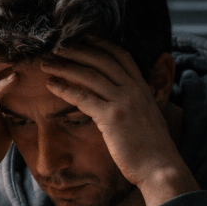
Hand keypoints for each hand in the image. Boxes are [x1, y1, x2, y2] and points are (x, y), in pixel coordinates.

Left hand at [41, 41, 198, 205]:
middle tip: (56, 47)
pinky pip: (83, 98)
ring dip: (64, 67)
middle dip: (76, 51)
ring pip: (89, 76)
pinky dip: (65, 89)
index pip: (121, 56)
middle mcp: (133, 89)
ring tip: (46, 64)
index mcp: (143, 87)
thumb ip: (137, 103)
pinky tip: (51, 86)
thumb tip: (124, 102)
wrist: (160, 167)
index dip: (101, 44)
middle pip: (101, 60)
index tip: (83, 38)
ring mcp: (123, 102)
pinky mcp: (112, 118)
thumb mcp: (149, 117)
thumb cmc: (152, 148)